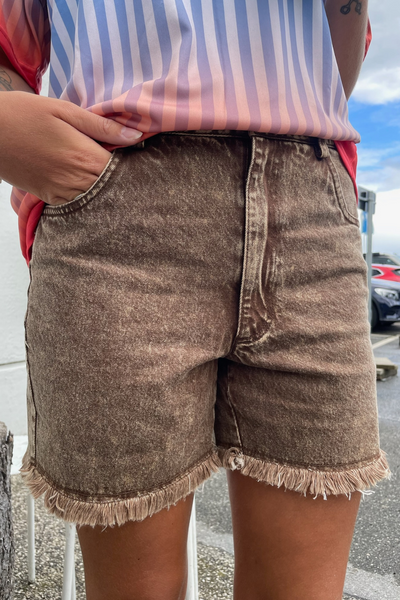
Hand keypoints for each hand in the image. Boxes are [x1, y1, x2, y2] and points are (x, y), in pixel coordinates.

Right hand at [0, 92, 142, 204]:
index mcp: (85, 155)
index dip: (132, 163)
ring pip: (97, 198)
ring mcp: (62, 192)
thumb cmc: (24, 113)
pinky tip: (85, 180)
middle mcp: (76, 179)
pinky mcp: (50, 197)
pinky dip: (87, 194)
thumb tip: (136, 135)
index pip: (123, 168)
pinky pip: (78, 203)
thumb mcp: (63, 110)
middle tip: (125, 165)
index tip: (136, 154)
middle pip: (113, 187)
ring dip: (104, 188)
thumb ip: (101, 125)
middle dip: (121, 178)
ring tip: (104, 172)